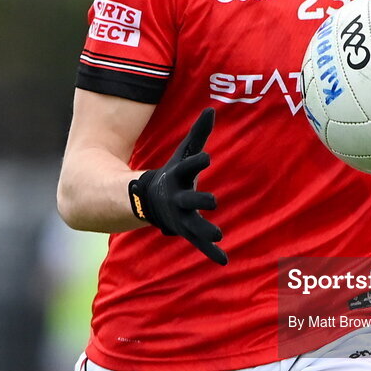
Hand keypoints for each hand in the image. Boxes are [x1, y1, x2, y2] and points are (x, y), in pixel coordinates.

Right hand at [128, 108, 226, 264]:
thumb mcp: (184, 152)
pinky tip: (224, 261)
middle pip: (189, 199)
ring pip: (193, 225)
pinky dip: (210, 252)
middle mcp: (178, 197)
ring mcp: (180, 216)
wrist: (146, 200)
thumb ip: (199, 134)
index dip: (197, 162)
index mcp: (178, 176)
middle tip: (213, 201)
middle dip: (200, 199)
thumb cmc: (173, 172)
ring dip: (204, 231)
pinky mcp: (185, 230)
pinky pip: (198, 243)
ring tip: (218, 235)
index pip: (188, 167)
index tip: (208, 157)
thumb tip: (211, 109)